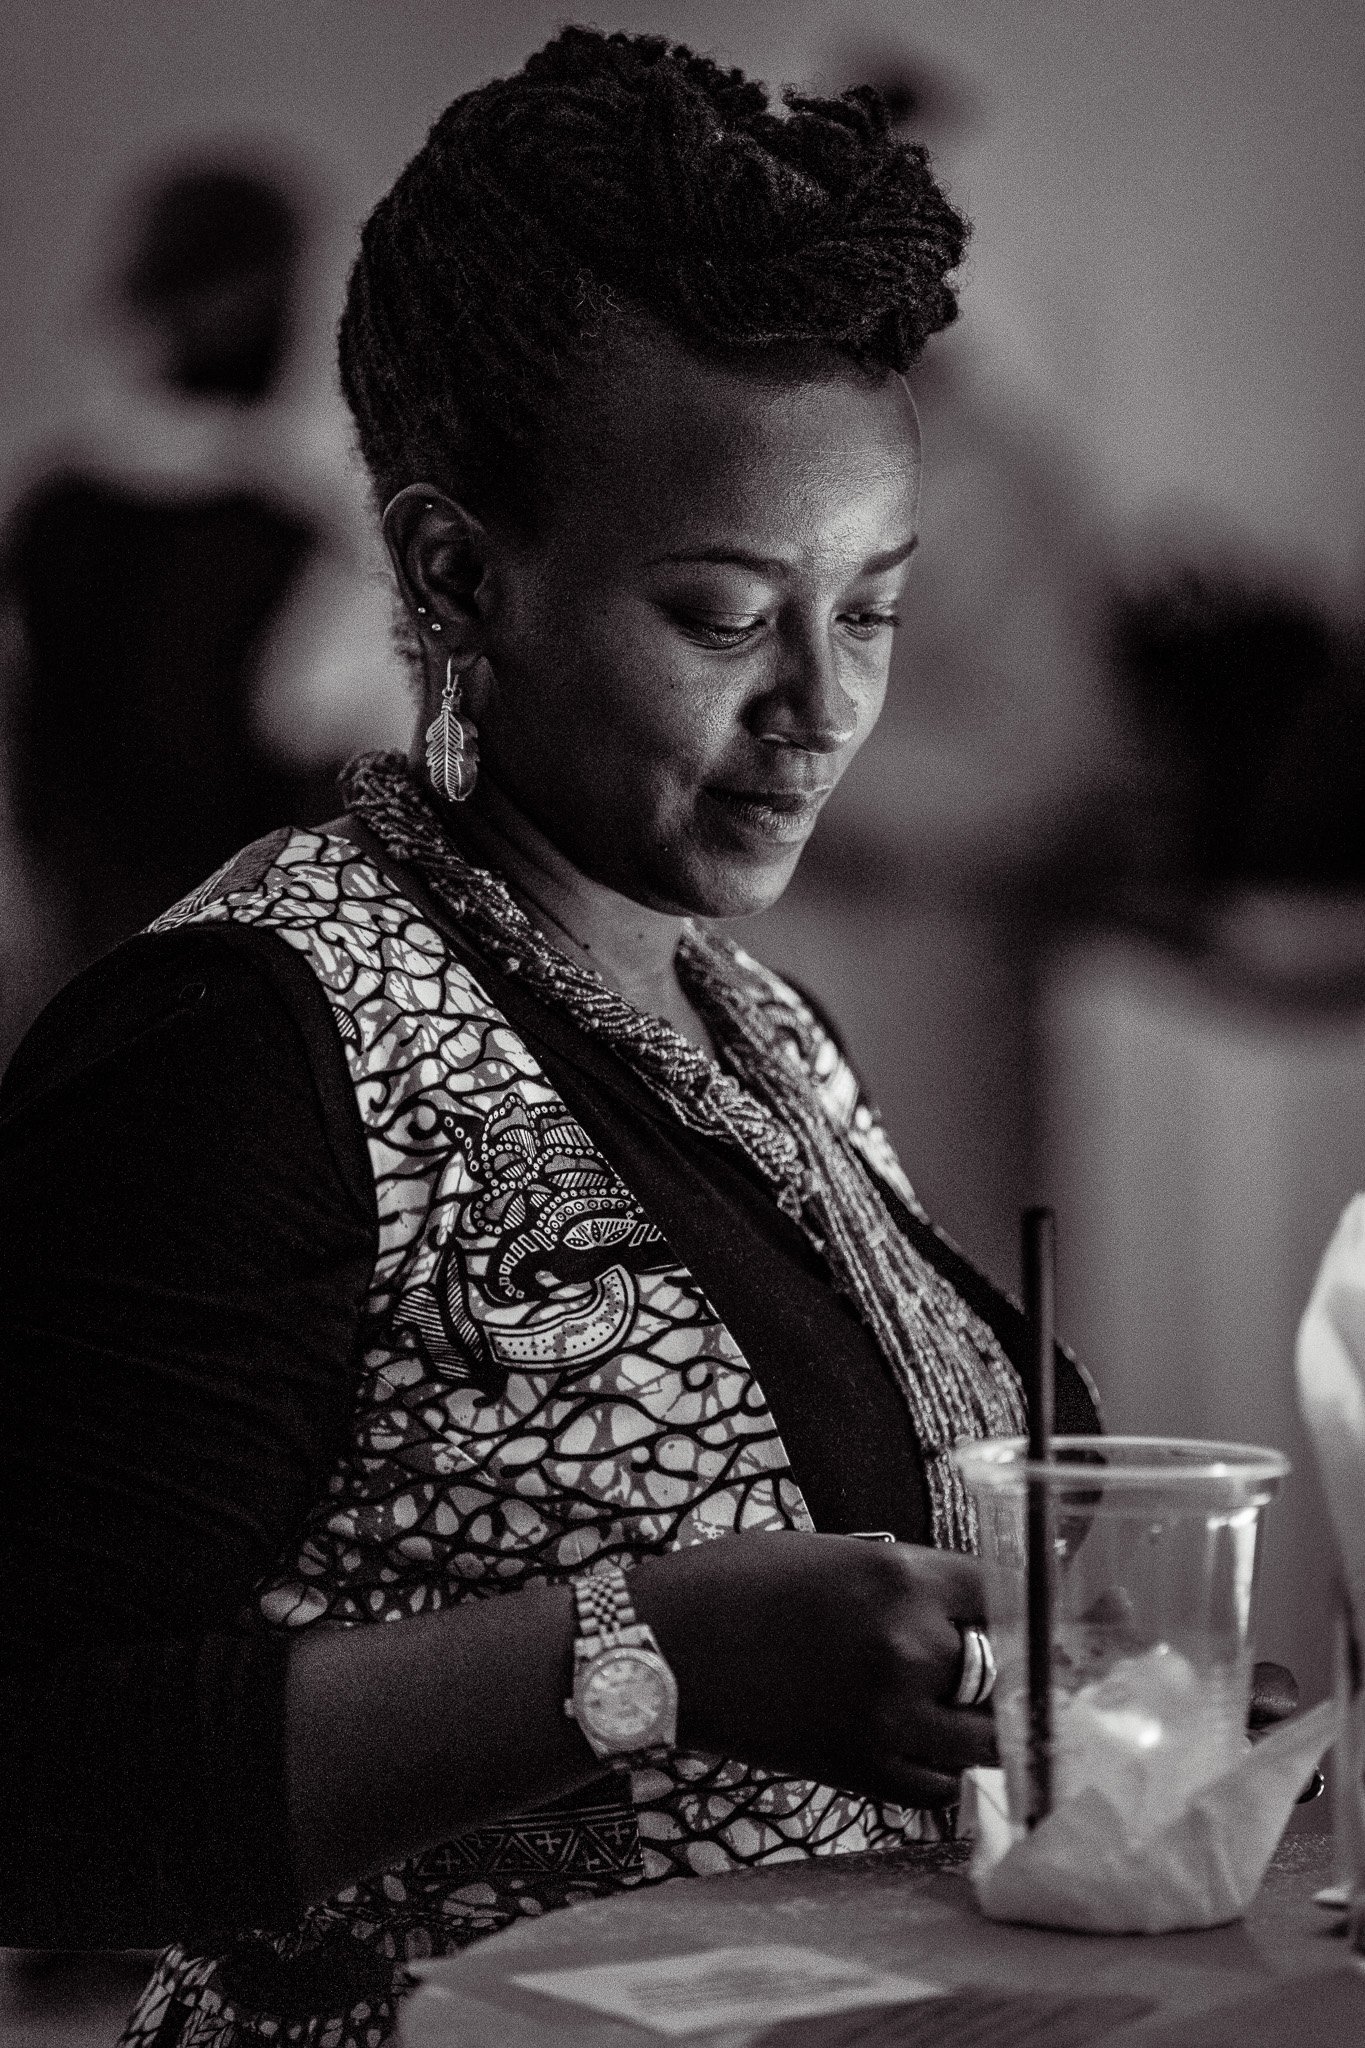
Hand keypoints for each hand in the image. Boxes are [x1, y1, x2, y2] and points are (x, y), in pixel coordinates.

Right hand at [632, 1530, 995, 1810]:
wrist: (662, 1649)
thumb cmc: (738, 1584)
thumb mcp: (834, 1554)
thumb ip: (904, 1583)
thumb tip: (964, 1610)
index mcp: (897, 1575)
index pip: (1001, 1590)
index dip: (1015, 1600)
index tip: (1023, 1609)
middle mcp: (905, 1646)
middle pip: (1002, 1666)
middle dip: (1003, 1663)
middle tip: (999, 1662)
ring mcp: (887, 1716)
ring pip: (984, 1737)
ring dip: (983, 1723)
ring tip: (971, 1710)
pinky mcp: (862, 1771)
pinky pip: (939, 1785)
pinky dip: (942, 1769)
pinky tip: (924, 1745)